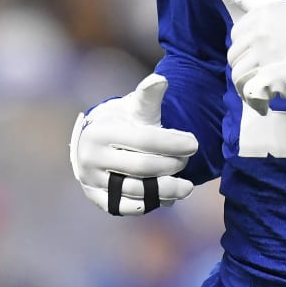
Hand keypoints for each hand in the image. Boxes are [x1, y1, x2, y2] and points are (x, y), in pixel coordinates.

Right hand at [69, 74, 198, 215]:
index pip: (145, 140)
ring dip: (166, 190)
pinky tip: (167, 198)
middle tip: (187, 162)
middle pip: (143, 167)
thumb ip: (148, 96)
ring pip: (135, 190)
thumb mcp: (133, 107)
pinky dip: (148, 204)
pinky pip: (125, 207)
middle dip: (172, 165)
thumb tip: (160, 79)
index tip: (194, 144)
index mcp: (102, 132)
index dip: (173, 143)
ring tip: (187, 187)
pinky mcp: (95, 198)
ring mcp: (91, 180)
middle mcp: (91, 158)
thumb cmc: (123, 122)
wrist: (95, 142)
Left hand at [228, 0, 285, 113]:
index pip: (237, 34)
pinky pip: (250, 94)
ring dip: (247, 87)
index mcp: (262, 16)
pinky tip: (264, 107)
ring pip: (239, 76)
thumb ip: (262, 3)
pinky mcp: (270, 80)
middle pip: (235, 56)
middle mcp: (258, 35)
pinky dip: (255, 103)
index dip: (246, 46)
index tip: (258, 54)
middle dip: (246, 66)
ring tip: (262, 92)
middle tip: (261, 74)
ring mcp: (262, 58)